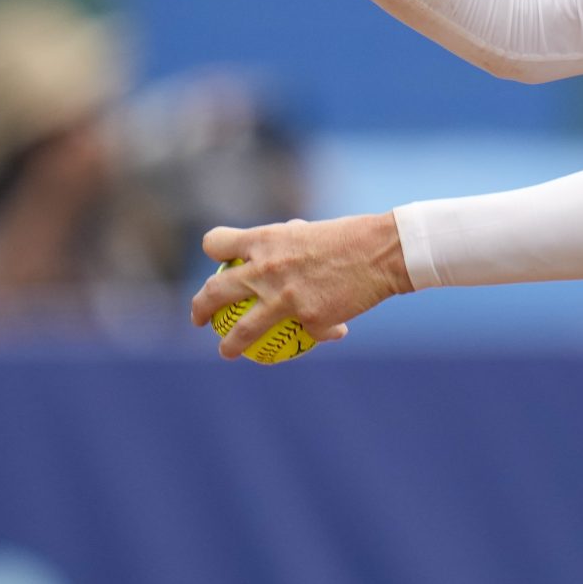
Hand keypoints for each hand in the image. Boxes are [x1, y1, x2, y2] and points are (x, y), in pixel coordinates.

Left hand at [190, 214, 413, 357]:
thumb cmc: (351, 236)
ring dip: (229, 345)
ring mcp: (285, 298)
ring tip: (226, 352)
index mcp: (264, 241)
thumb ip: (288, 244)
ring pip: (242, 329)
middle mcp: (265, 270)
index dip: (213, 253)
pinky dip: (321, 332)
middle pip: (215, 292)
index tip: (216, 265)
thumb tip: (278, 256)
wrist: (382, 252)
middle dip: (200, 308)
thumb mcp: (310, 231)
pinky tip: (334, 333)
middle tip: (200, 319)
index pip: (216, 244)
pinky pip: (307, 333)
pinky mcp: (309, 320)